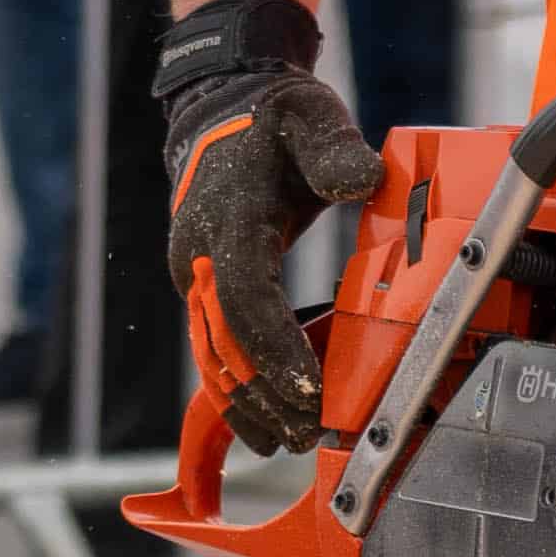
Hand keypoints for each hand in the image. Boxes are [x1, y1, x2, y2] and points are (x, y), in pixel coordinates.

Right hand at [161, 7, 383, 456]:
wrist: (220, 114)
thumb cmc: (274, 119)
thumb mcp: (309, 116)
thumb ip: (334, 149)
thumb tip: (362, 179)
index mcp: (227, 217)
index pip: (243, 296)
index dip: (273, 347)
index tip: (309, 389)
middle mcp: (199, 255)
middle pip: (223, 341)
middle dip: (265, 393)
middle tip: (310, 433)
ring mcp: (193, 277)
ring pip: (210, 357)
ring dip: (247, 404)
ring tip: (289, 442)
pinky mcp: (202, 292)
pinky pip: (213, 352)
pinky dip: (235, 393)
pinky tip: (262, 428)